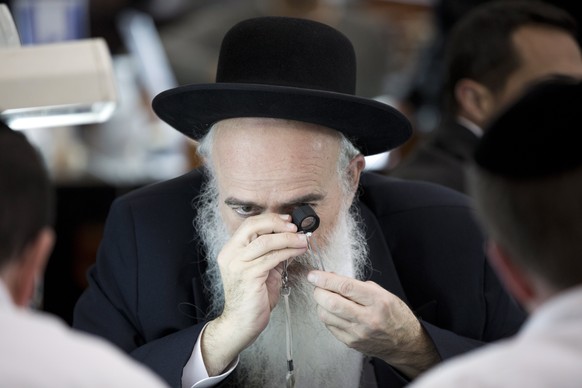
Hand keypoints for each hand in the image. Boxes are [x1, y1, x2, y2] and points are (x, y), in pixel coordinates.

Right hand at [202, 213, 307, 375]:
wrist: (243, 323)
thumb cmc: (253, 298)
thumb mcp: (262, 269)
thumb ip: (272, 253)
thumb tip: (290, 238)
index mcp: (231, 250)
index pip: (249, 224)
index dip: (270, 219)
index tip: (287, 220)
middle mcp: (230, 255)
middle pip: (253, 227)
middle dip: (277, 224)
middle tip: (295, 227)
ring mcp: (237, 265)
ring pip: (265, 242)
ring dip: (287, 239)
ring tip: (302, 240)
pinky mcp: (248, 276)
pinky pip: (271, 258)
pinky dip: (287, 252)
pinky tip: (297, 252)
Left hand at [308, 270, 439, 377]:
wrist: (404, 343)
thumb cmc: (395, 315)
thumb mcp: (383, 293)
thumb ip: (357, 285)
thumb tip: (332, 278)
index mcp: (377, 301)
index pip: (345, 287)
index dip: (325, 279)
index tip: (314, 275)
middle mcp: (367, 318)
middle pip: (331, 303)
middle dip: (318, 291)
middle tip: (318, 286)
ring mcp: (358, 333)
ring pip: (326, 316)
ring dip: (321, 304)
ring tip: (327, 299)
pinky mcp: (351, 343)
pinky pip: (330, 327)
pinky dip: (328, 316)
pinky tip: (334, 312)